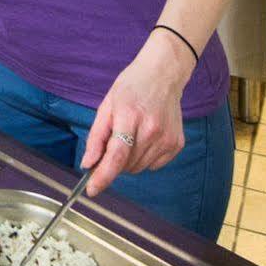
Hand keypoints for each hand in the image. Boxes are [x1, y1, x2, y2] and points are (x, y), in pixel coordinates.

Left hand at [80, 34, 194, 195]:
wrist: (163, 75)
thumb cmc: (131, 88)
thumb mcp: (107, 106)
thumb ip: (96, 138)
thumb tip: (88, 164)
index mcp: (130, 116)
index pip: (116, 155)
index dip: (103, 176)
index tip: (92, 190)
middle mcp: (152, 129)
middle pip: (125, 165)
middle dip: (113, 161)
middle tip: (114, 140)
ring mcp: (167, 138)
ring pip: (138, 168)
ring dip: (129, 160)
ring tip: (132, 134)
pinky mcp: (177, 144)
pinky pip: (154, 165)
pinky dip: (145, 158)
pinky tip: (146, 138)